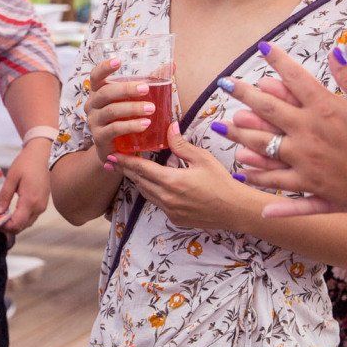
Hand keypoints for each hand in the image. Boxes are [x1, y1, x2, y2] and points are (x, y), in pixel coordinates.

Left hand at [0, 141, 52, 233]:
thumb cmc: (25, 163)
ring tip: (1, 217)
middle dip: (7, 227)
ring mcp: (42, 206)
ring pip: (27, 223)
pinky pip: (31, 217)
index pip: (16, 224)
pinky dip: (21, 219)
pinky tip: (11, 213)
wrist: (41, 155)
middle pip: (22, 226)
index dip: (3, 227)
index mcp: (30, 201)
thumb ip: (4, 196)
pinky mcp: (43, 204)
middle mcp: (38, 207)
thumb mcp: (11, 178)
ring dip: (14, 224)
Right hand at [82, 57, 158, 160]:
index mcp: (98, 92)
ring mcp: (94, 122)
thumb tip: (172, 66)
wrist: (115, 151)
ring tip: (151, 108)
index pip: (95, 76)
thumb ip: (149, 83)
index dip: (104, 68)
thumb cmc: (125, 119)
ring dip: (132, 108)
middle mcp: (92, 105)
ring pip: (111, 111)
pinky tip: (144, 124)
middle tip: (145, 89)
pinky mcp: (99, 138)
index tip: (118, 61)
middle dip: (126, 89)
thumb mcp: (133, 101)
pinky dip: (130, 126)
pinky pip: (114, 129)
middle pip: (105, 93)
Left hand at [110, 124, 260, 230]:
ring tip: (131, 171)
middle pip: (139, 182)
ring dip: (138, 182)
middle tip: (114, 161)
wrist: (235, 210)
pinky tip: (154, 185)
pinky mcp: (175, 219)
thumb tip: (170, 127)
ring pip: (146, 194)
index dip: (124, 161)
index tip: (111, 155)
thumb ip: (182, 145)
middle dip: (126, 171)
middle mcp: (166, 198)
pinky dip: (152, 192)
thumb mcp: (202, 159)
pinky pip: (157, 203)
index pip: (140, 169)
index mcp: (171, 181)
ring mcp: (170, 211)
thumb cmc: (221, 182)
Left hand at [222, 46, 346, 217]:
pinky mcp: (312, 188)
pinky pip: (280, 185)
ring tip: (222, 128)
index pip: (296, 79)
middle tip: (224, 83)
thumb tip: (337, 53)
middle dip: (244, 95)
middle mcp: (308, 134)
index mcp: (326, 109)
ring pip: (264, 149)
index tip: (263, 47)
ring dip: (241, 137)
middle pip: (268, 111)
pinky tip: (243, 180)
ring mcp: (306, 163)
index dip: (279, 61)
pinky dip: (261, 183)